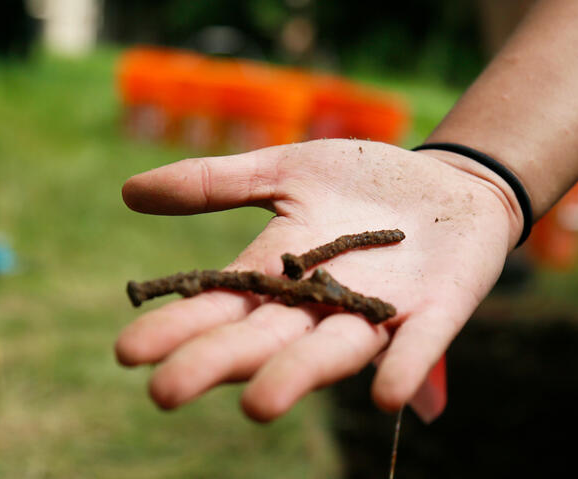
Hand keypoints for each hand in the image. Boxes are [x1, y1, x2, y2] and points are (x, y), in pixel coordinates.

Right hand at [115, 139, 521, 421]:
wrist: (450, 184)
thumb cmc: (364, 181)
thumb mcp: (287, 170)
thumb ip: (218, 183)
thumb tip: (128, 192)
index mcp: (280, 269)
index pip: (221, 303)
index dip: (178, 327)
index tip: (127, 352)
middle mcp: (319, 303)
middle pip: (263, 337)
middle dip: (217, 363)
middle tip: (165, 393)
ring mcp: (376, 312)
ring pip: (329, 351)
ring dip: (296, 377)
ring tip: (257, 406)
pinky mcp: (433, 313)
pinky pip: (415, 347)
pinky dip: (401, 368)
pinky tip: (384, 396)